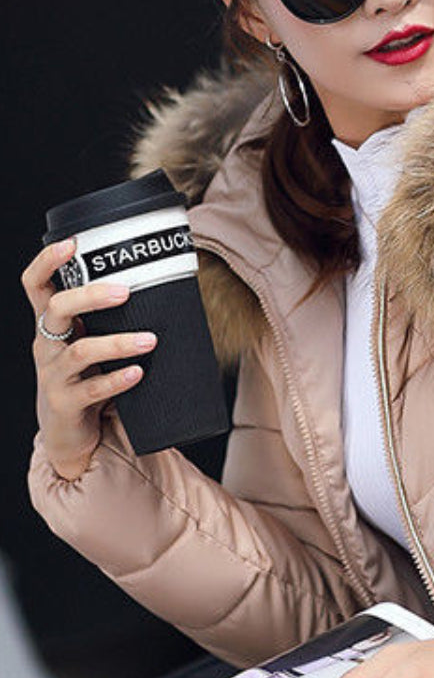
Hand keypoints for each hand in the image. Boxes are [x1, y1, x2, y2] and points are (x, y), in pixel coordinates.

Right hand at [22, 238, 156, 480]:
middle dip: (90, 296)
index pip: (35, 284)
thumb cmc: (83, 379)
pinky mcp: (65, 403)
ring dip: (117, 343)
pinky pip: (92, 390)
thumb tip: (154, 287)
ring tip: (150, 340)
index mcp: (49, 324)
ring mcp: (53, 375)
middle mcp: (46, 345)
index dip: (47, 261)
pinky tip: (139, 373)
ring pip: (81, 351)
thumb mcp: (85, 343)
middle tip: (124, 292)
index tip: (73, 243)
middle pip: (57, 308)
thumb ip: (105, 320)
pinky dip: (118, 380)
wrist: (69, 433)